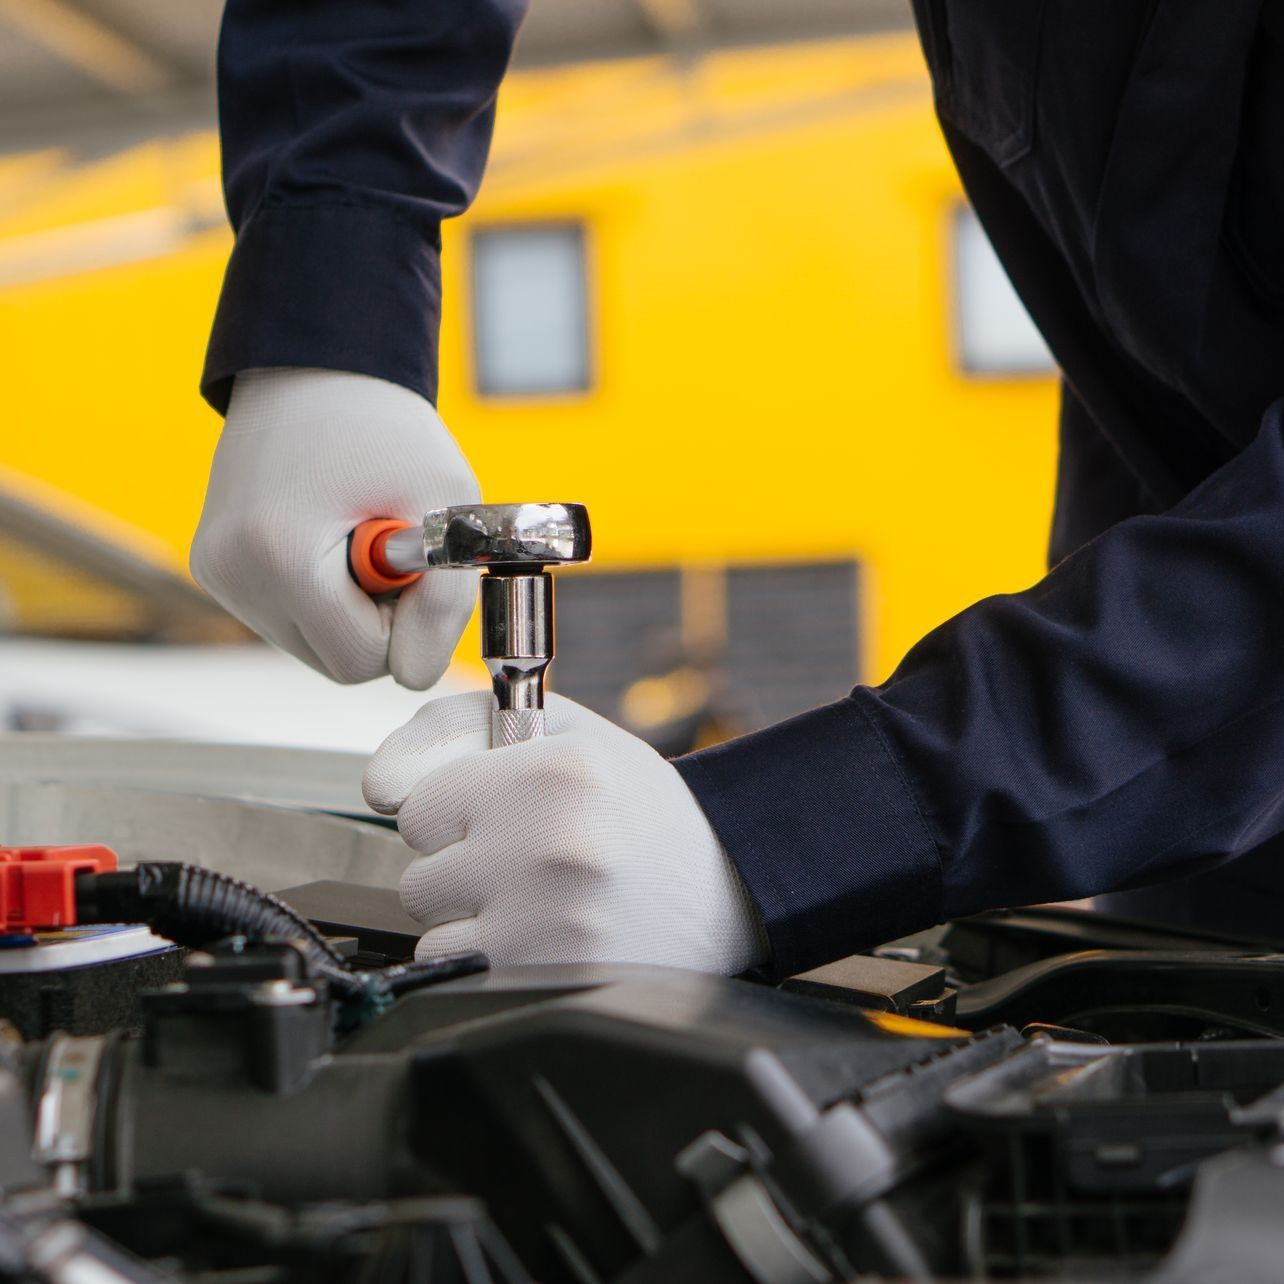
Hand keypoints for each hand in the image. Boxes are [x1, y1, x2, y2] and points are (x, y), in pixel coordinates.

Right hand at [191, 368, 479, 688]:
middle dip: (380, 618)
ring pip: (314, 646)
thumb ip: (446, 601)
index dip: (407, 621)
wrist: (317, 367)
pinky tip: (327, 538)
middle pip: (337, 662)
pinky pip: (290, 619)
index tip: (415, 564)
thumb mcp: (446, 506)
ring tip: (356, 533)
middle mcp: (231, 573)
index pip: (362, 661)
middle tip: (391, 544)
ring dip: (352, 608)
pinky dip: (323, 595)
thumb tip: (416, 674)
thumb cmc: (386, 429)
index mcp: (279, 556)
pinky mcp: (214, 568)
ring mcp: (215, 573)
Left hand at [363, 692, 769, 972]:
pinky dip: (487, 956)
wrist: (723, 888)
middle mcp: (551, 846)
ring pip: (431, 927)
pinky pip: (456, 969)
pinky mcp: (548, 976)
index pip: (416, 807)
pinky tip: (542, 934)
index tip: (503, 813)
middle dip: (461, 866)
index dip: (455, 812)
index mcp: (554, 774)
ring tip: (538, 897)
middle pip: (418, 873)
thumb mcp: (558, 732)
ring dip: (470, 917)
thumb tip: (378, 785)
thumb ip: (453, 727)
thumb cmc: (632, 808)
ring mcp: (550, 922)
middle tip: (528, 858)